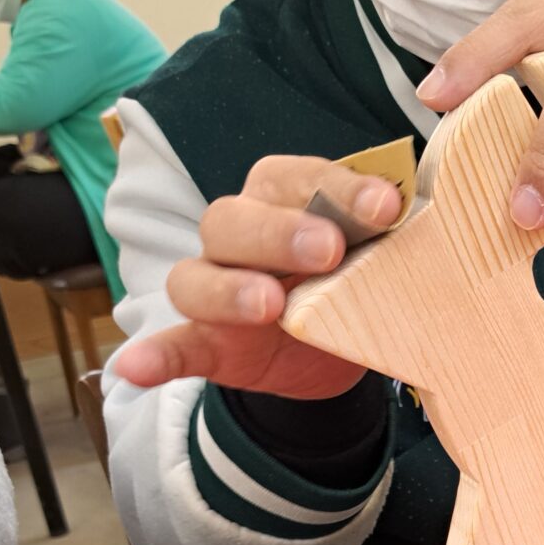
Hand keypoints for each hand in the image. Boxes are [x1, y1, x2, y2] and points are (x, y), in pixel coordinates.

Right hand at [119, 157, 403, 395]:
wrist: (336, 351)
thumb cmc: (355, 281)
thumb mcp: (378, 254)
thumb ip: (385, 231)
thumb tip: (411, 205)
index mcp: (282, 197)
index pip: (297, 177)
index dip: (338, 188)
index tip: (385, 209)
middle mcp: (237, 233)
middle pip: (235, 220)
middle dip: (281, 232)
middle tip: (329, 251)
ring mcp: (213, 289)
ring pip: (196, 278)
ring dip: (229, 290)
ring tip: (267, 306)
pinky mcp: (203, 342)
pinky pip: (171, 346)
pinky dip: (152, 356)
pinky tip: (132, 367)